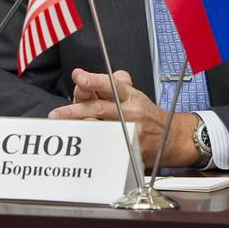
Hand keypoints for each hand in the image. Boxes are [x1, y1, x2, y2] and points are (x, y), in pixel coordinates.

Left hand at [48, 68, 197, 165]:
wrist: (171, 138)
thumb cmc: (148, 114)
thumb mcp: (134, 94)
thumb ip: (112, 84)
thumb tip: (88, 79)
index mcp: (131, 96)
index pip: (111, 85)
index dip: (94, 81)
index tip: (80, 77)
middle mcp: (131, 113)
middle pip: (99, 109)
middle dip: (75, 110)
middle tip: (57, 113)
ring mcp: (130, 133)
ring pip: (98, 129)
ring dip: (79, 128)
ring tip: (63, 127)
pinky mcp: (129, 150)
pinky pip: (105, 147)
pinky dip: (91, 145)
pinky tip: (81, 144)